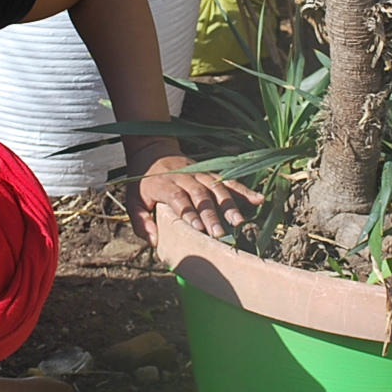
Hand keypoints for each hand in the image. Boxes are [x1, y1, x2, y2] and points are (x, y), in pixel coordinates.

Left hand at [125, 153, 262, 244]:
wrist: (152, 150)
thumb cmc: (143, 183)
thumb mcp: (133, 201)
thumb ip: (142, 222)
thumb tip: (155, 241)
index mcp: (163, 184)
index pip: (178, 197)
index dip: (188, 211)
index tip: (197, 228)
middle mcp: (183, 177)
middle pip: (200, 194)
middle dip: (211, 214)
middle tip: (219, 234)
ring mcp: (199, 172)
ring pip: (216, 186)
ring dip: (229, 204)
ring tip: (239, 222)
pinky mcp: (210, 171)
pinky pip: (228, 180)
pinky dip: (243, 189)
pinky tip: (258, 199)